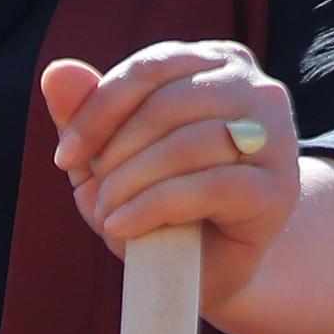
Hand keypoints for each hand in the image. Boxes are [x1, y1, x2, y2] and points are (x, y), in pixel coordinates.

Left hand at [44, 44, 305, 311]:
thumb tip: (56, 71)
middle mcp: (257, 90)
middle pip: (168, 104)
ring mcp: (276, 138)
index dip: (98, 110)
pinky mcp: (278, 190)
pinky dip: (153, 208)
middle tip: (96, 196)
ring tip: (108, 217)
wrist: (204, 268)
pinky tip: (123, 228)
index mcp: (217, 65)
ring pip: (191, 143)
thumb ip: (85, 114)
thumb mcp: (109, 159)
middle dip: (115, 154)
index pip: (151, 68)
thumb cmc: (156, 204)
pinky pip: (210, 187)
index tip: (65, 157)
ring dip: (131, 184)